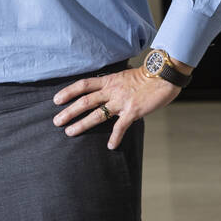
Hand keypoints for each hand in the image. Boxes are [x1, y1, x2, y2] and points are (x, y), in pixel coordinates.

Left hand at [52, 67, 181, 148]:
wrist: (164, 75)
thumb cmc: (147, 76)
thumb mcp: (125, 76)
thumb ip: (114, 85)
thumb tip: (105, 91)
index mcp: (109, 80)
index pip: (83, 85)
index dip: (68, 91)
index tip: (56, 100)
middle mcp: (111, 90)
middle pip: (84, 101)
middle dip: (69, 111)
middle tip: (56, 121)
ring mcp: (121, 101)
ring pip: (96, 114)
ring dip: (82, 124)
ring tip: (70, 132)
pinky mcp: (132, 111)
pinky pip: (120, 126)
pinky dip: (115, 137)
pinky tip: (110, 146)